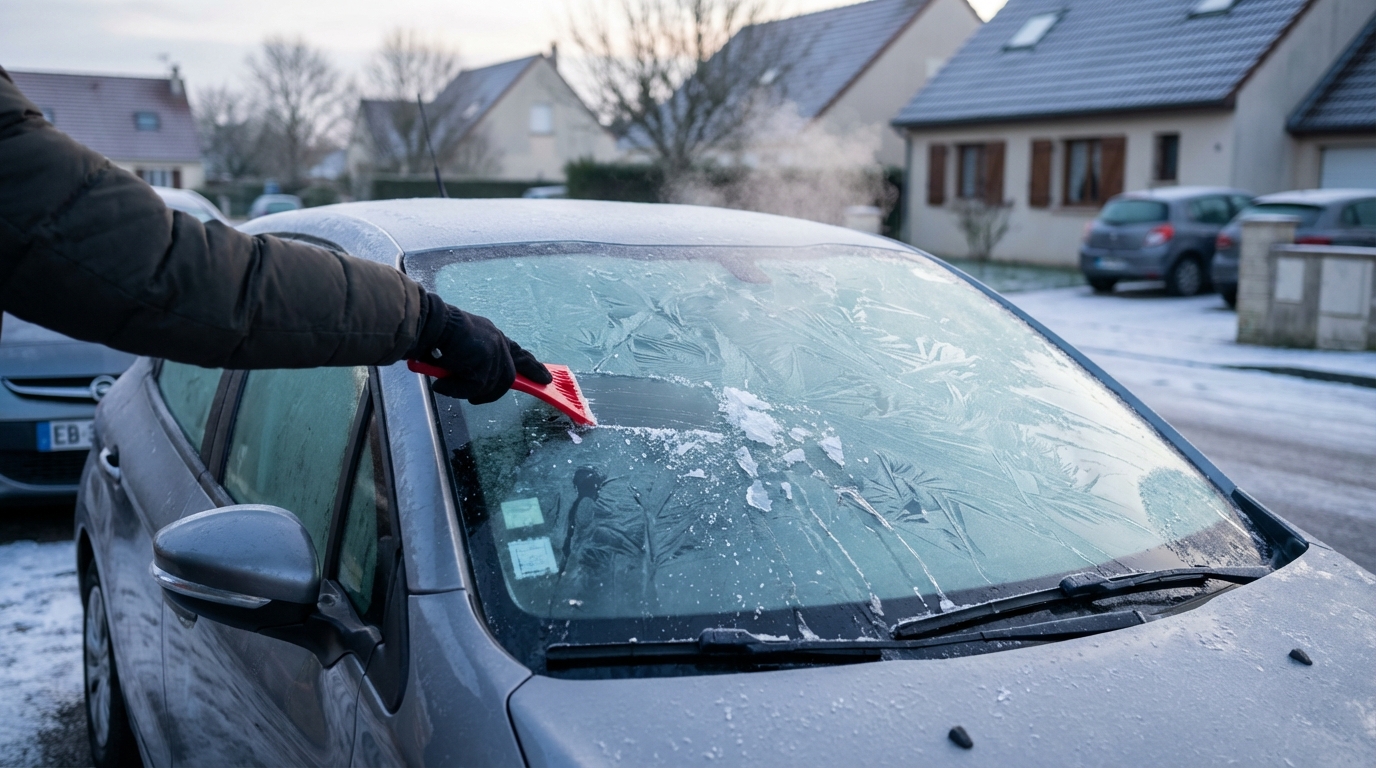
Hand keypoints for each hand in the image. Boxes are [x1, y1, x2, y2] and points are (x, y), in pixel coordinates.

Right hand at [414, 305, 551, 403]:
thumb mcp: (463, 347)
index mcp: (494, 336)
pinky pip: (474, 386)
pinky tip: (441, 384)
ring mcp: (493, 350)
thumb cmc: (438, 333)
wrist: (430, 322)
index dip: (532, 368)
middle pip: (507, 377)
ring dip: (465, 390)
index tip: (545, 379)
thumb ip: (475, 361)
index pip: (519, 354)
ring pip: (488, 384)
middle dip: (492, 392)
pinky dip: (455, 389)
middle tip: (475, 399)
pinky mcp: (485, 359)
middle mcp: (498, 341)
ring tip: (446, 385)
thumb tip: (475, 385)